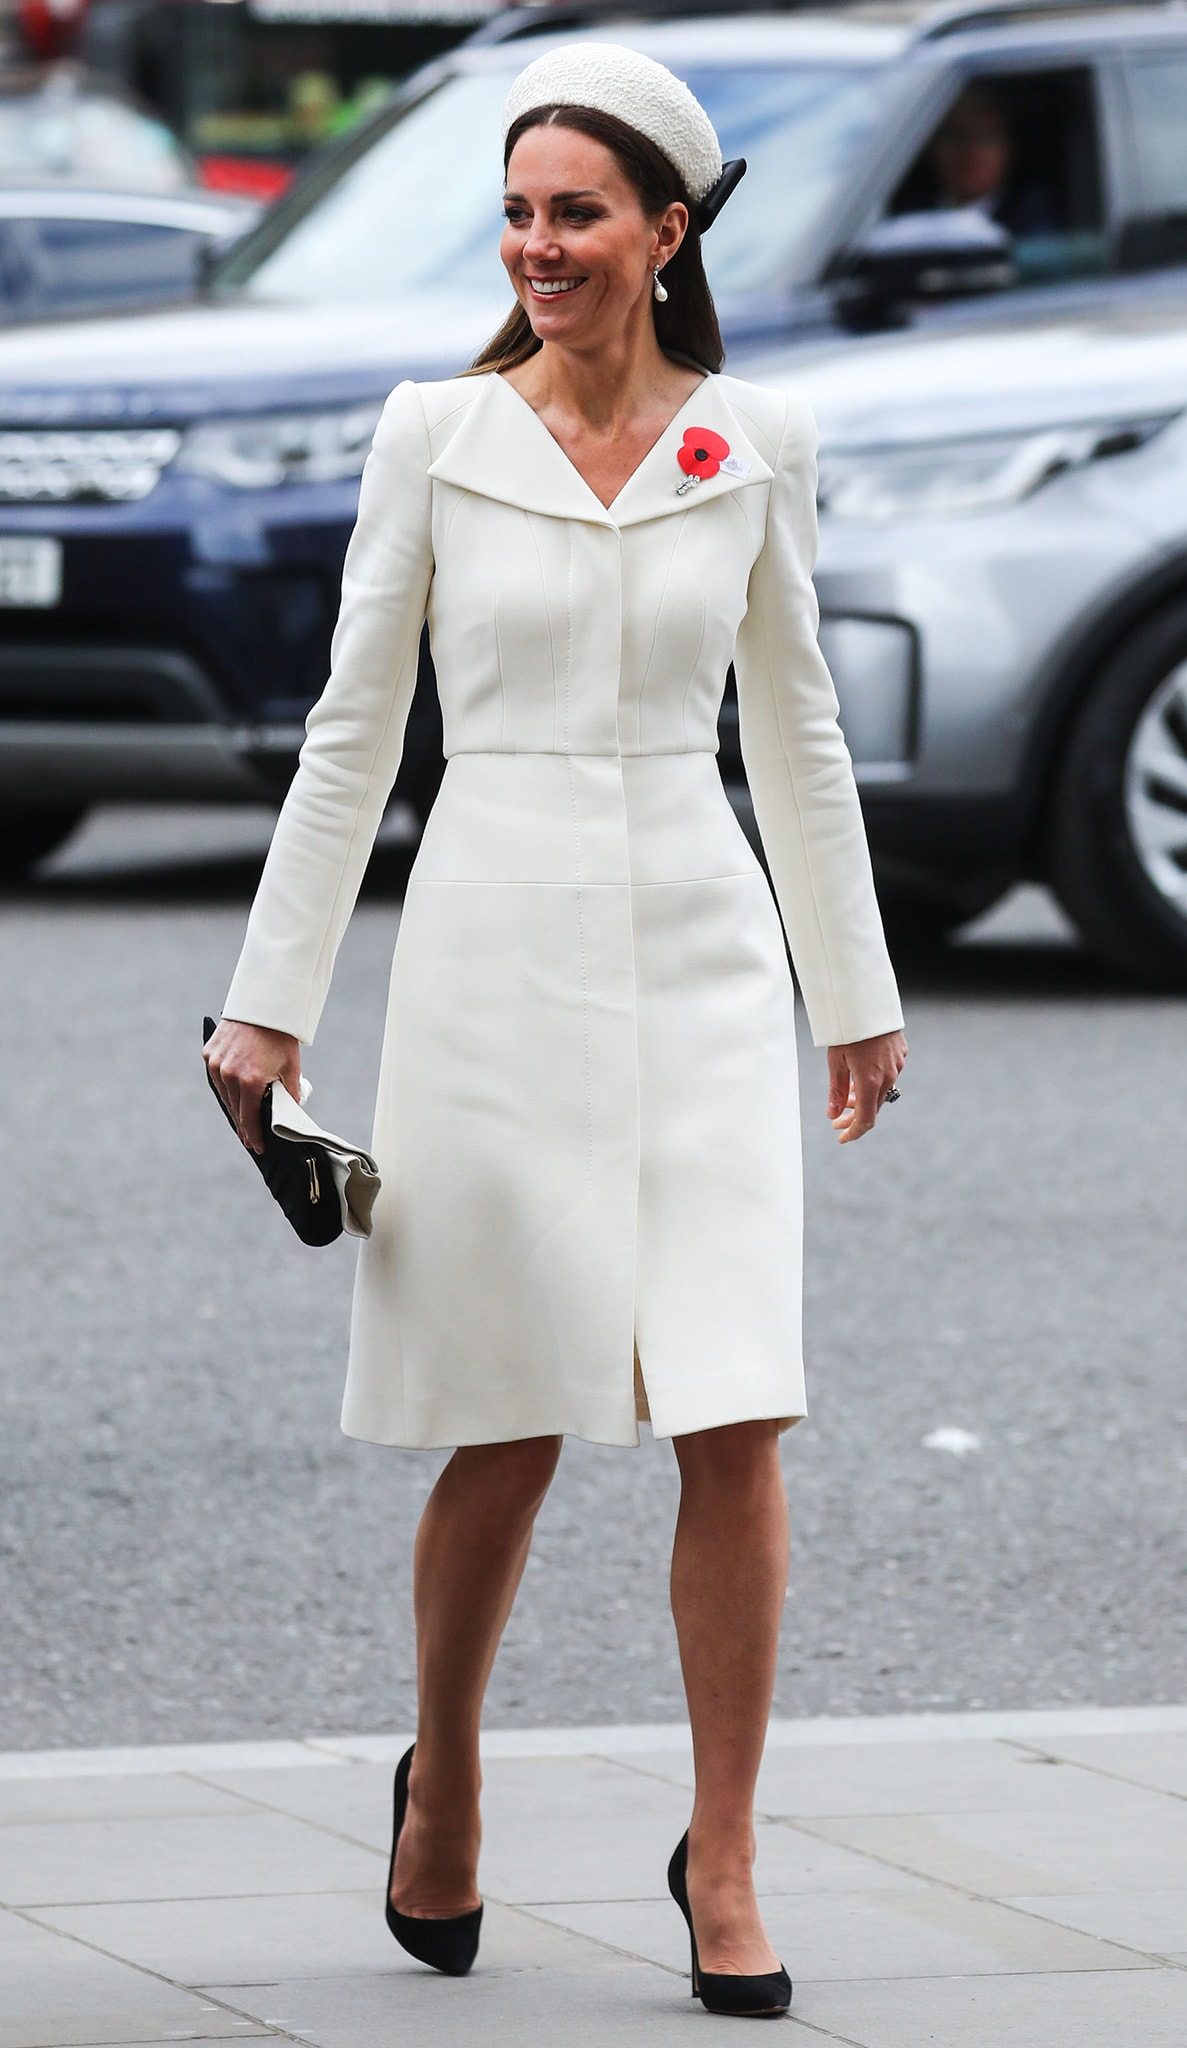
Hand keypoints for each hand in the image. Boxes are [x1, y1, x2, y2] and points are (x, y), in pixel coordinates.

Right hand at [203, 1018, 301, 1154]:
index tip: (256, 1147)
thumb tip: (288, 1114)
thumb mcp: (291, 1068)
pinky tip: (233, 1095)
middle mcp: (229, 1074)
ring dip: (233, 1107)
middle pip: (235, 1109)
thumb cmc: (280, 1037)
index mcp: (250, 1080)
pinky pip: (216, 1077)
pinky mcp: (209, 1053)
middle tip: (249, 1138)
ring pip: (224, 1095)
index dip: (253, 1135)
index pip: (249, 1118)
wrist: (264, 1005)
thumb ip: (290, 1094)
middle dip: (244, 1125)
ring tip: (242, 1120)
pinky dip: (225, 1087)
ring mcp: (216, 1063)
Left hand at [827, 1030, 906, 1144]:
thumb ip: (836, 1090)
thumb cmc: (847, 1029)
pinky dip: (872, 1082)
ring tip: (844, 1096)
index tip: (841, 1137)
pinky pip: (887, 1075)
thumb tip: (832, 1115)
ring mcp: (897, 1064)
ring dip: (863, 1098)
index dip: (853, 1132)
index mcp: (870, 1081)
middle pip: (873, 1107)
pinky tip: (859, 1077)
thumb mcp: (835, 1060)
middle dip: (854, 1115)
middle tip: (836, 1119)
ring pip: (880, 1091)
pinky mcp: (900, 1053)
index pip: (866, 1119)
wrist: (868, 1001)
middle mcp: (888, 1076)